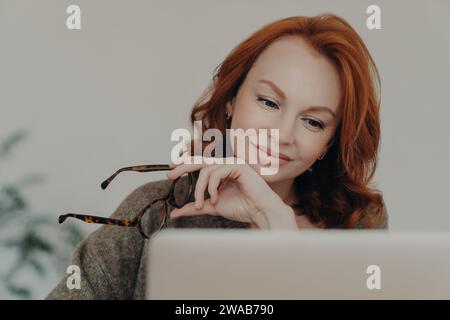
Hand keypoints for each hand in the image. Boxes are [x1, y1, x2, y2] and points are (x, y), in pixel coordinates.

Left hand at [167, 156, 296, 228]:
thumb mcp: (212, 207)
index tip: (171, 169)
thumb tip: (175, 212)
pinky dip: (212, 187)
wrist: (259, 212)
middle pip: (200, 161)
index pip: (201, 164)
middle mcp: (227, 166)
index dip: (185, 164)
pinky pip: (217, 173)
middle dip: (183, 166)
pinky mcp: (238, 166)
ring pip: (206, 170)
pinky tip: (215, 198)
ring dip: (199, 189)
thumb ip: (195, 207)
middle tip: (170, 174)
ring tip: (200, 204)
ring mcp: (233, 164)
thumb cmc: (242, 208)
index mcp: (221, 172)